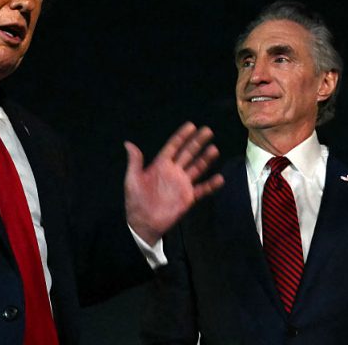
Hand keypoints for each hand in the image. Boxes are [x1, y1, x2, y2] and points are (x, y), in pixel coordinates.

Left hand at [124, 122, 223, 245]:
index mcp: (160, 165)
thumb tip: (128, 143)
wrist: (143, 223)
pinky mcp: (188, 197)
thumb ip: (134, 162)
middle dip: (197, 142)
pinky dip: (211, 185)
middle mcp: (173, 172)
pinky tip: (219, 178)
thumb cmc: (135, 200)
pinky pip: (202, 189)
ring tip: (214, 149)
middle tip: (208, 131)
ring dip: (205, 159)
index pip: (173, 147)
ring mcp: (182, 184)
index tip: (191, 125)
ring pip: (197, 168)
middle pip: (188, 153)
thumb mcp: (132, 179)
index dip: (181, 136)